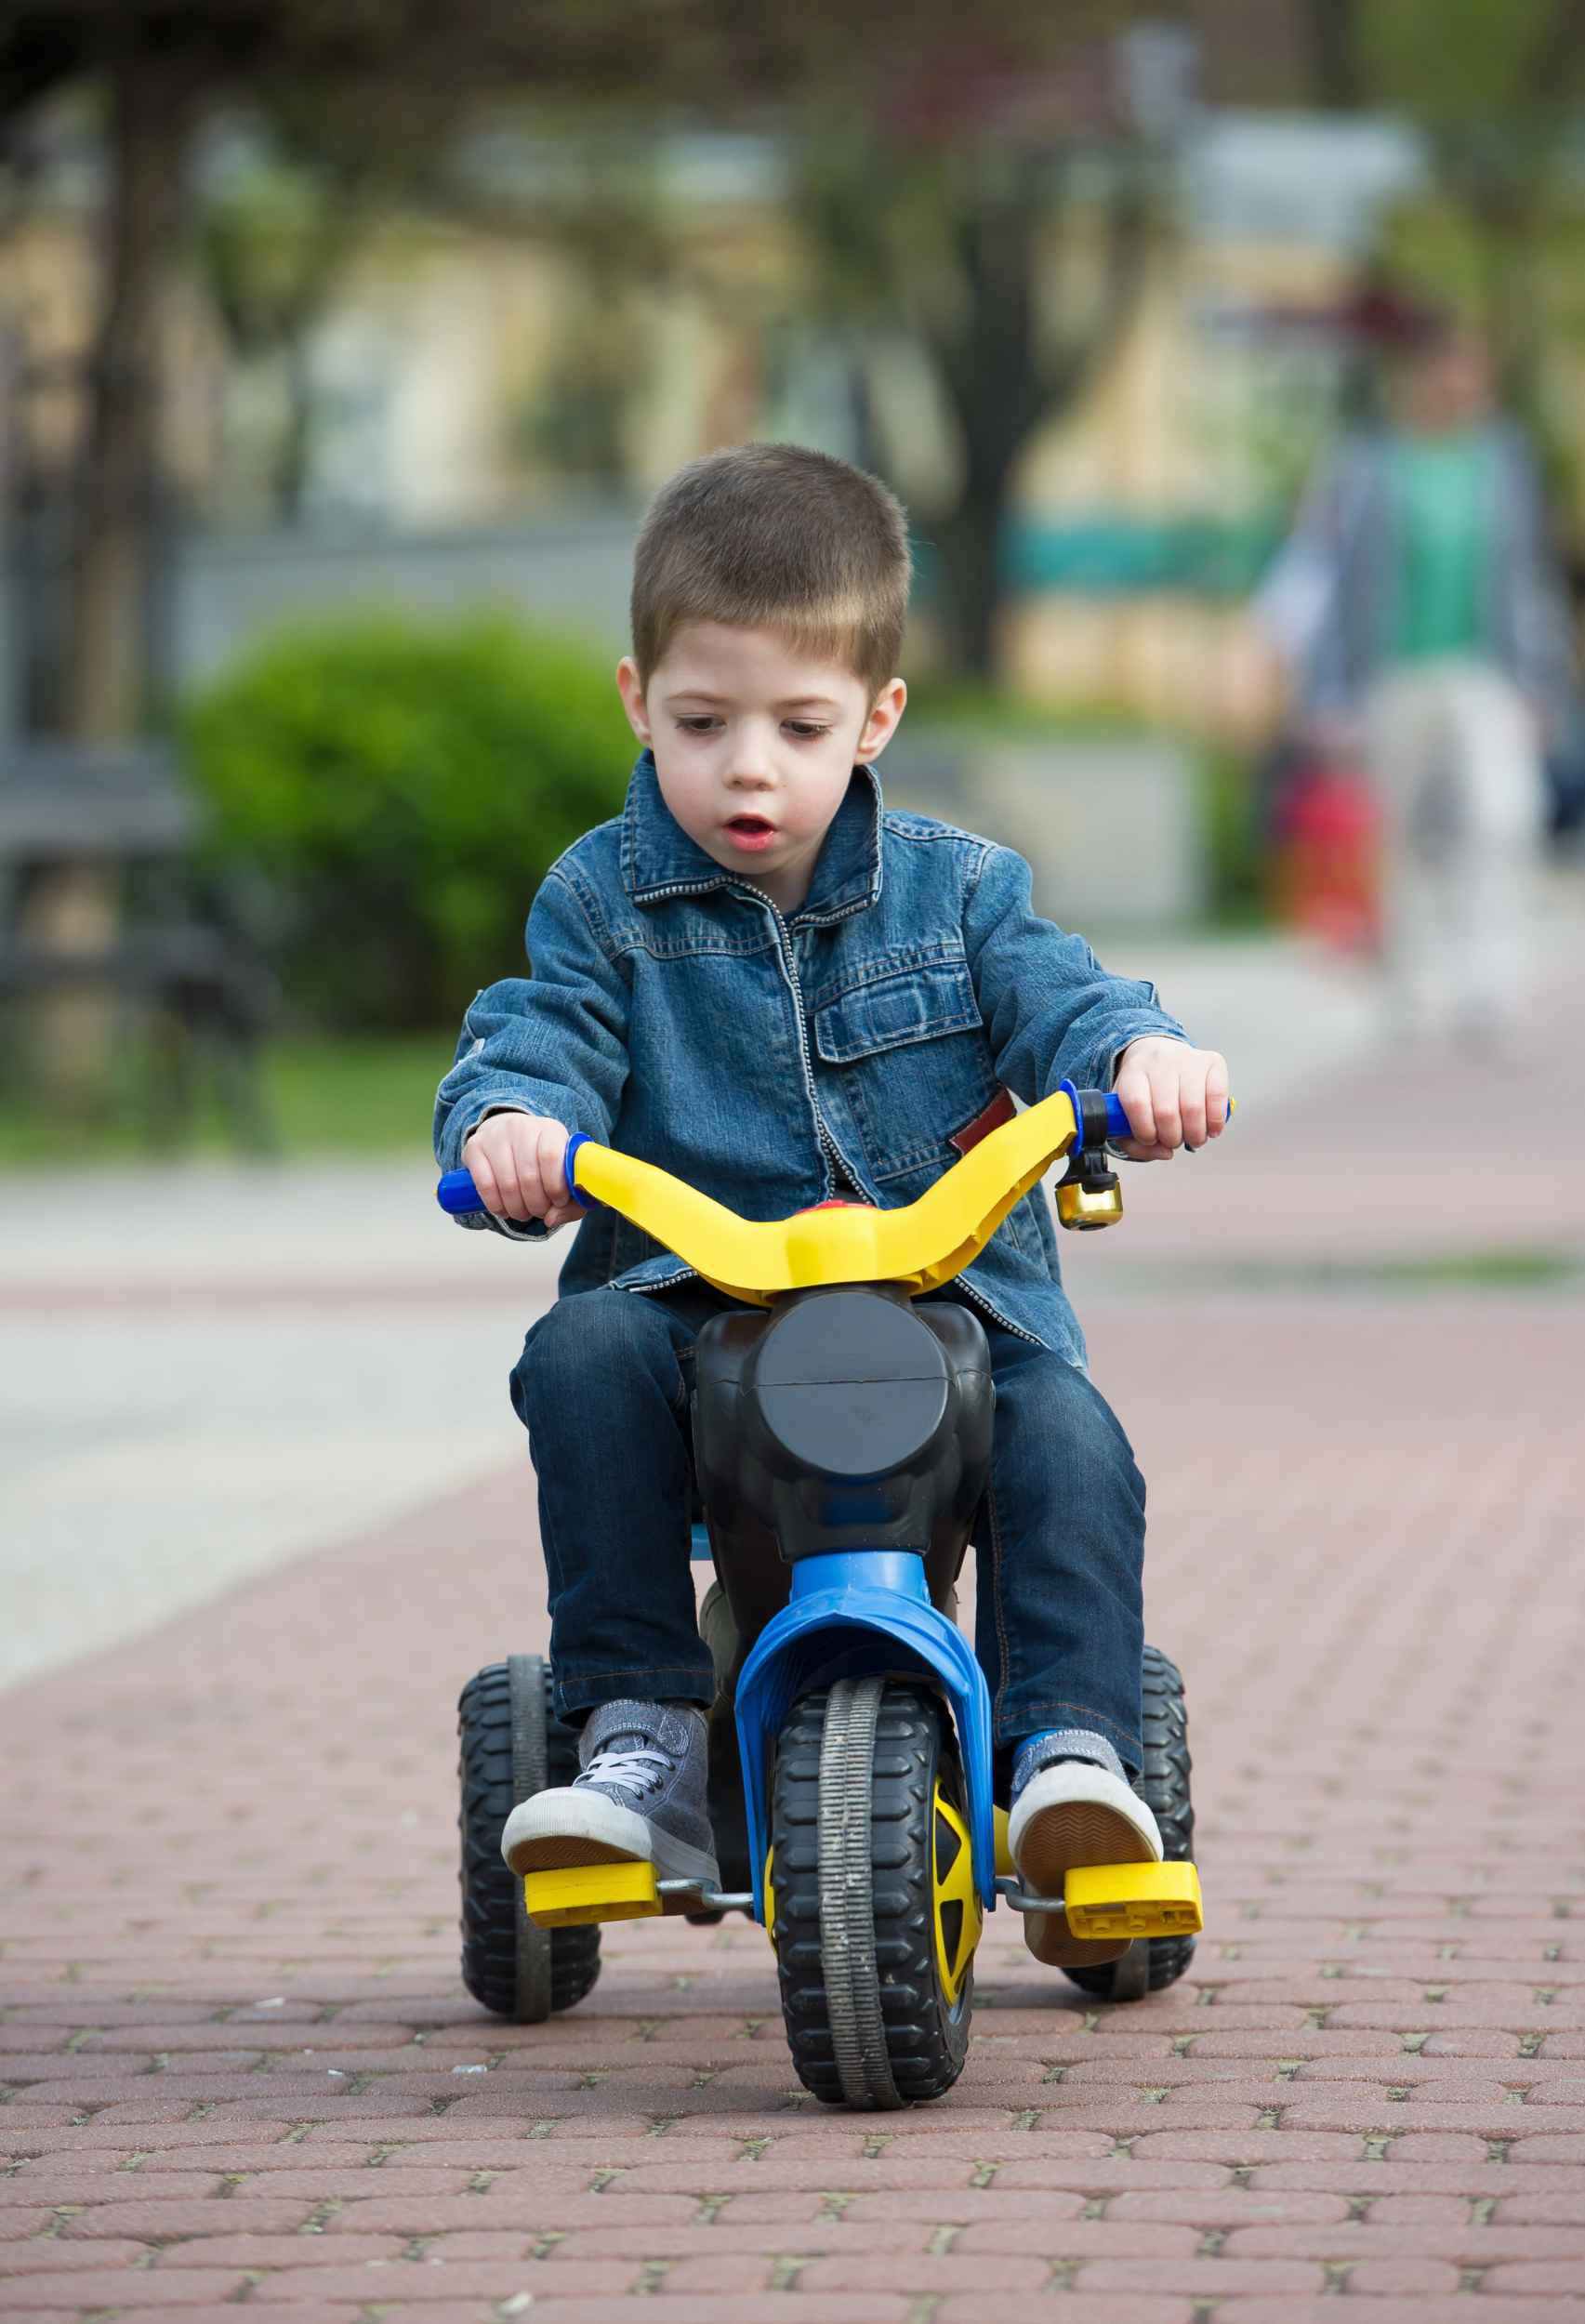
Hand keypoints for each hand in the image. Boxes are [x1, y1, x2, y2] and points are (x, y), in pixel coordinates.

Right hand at [462, 1112, 579, 1227]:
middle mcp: (521, 1128)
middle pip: (529, 1176)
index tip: (558, 1201)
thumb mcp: (565, 1173)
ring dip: (517, 1209)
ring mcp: (495, 1135)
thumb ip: (572, 1201)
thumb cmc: (542, 1160)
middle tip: (539, 1212)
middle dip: (537, 1205)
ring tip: (523, 1213)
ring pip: (507, 1184)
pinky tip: (503, 1210)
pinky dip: (495, 1205)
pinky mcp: (474, 1147)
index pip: (551, 1156)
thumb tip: (552, 1219)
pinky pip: (485, 1185)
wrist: (510, 1137)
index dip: (555, 1186)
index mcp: (550, 1129)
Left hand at [1112, 1039, 1229, 1162]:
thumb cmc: (1143, 1089)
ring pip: (1193, 1107)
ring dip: (1194, 1134)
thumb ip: (1133, 1142)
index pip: (1136, 1104)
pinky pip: (1217, 1096)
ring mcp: (1187, 1059)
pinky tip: (1211, 1129)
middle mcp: (1159, 1061)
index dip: (1145, 1131)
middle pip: (1166, 1111)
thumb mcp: (1125, 1112)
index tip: (1150, 1139)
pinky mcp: (1212, 1061)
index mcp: (1133, 1073)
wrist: (1158, 1053)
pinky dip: (1216, 1121)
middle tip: (1174, 1141)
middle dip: (1171, 1138)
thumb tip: (1165, 1153)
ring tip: (1193, 1138)